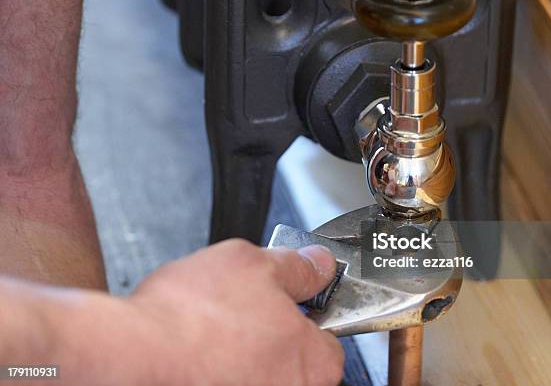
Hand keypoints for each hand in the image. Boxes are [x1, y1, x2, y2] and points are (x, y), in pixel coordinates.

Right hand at [126, 239, 344, 385]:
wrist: (133, 352)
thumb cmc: (193, 316)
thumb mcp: (254, 263)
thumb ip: (297, 267)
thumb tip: (318, 264)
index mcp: (314, 364)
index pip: (329, 341)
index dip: (306, 316)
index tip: (285, 304)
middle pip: (293, 360)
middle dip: (271, 334)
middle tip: (242, 311)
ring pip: (258, 371)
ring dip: (242, 351)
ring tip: (214, 330)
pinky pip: (228, 377)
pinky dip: (218, 367)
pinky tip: (198, 349)